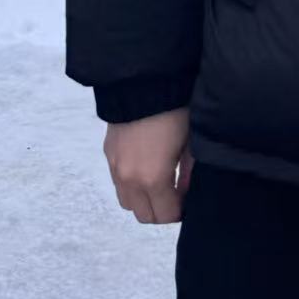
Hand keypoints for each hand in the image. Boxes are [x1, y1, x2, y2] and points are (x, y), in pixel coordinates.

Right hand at [104, 108, 192, 223]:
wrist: (144, 82)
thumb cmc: (175, 111)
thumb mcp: (190, 143)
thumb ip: (190, 173)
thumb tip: (187, 190)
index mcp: (153, 179)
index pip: (165, 216)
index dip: (180, 212)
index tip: (188, 200)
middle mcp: (129, 179)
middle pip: (144, 215)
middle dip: (162, 210)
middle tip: (176, 194)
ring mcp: (115, 168)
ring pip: (128, 202)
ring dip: (144, 199)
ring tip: (161, 181)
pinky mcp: (108, 154)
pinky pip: (119, 183)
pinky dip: (132, 184)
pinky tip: (146, 166)